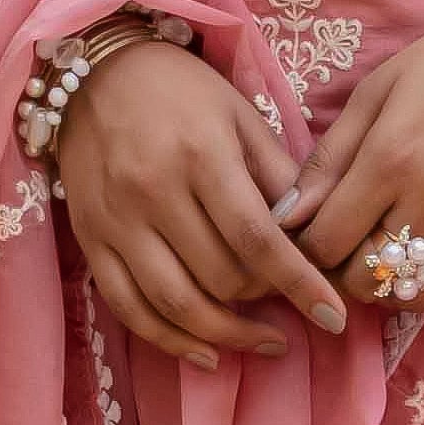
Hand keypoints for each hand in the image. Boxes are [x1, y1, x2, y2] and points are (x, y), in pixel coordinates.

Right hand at [56, 36, 346, 368]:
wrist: (92, 71)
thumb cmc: (180, 91)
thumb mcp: (241, 115)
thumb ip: (279, 176)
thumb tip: (313, 237)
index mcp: (202, 156)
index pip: (258, 239)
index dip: (299, 285)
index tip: (333, 317)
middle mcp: (154, 192)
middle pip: (221, 277)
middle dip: (266, 300)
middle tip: (291, 301)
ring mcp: (116, 221)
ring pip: (176, 303)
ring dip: (227, 335)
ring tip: (264, 341)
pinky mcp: (90, 239)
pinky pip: (128, 308)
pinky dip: (169, 340)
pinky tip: (207, 353)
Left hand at [273, 0, 423, 310]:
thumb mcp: (378, 90)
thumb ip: (329, 158)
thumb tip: (286, 217)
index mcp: (391, 159)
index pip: (325, 241)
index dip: (305, 245)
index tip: (308, 231)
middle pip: (361, 278)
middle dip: (338, 270)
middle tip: (340, 246)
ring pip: (408, 296)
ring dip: (382, 287)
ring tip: (378, 256)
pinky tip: (418, 260)